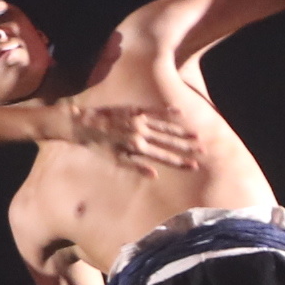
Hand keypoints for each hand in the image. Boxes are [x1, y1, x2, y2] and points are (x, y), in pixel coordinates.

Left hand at [65, 100, 201, 171]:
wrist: (80, 124)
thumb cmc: (97, 145)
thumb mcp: (114, 160)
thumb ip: (136, 166)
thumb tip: (156, 174)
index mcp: (136, 148)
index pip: (163, 157)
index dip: (179, 162)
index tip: (194, 166)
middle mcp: (140, 135)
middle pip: (168, 142)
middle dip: (186, 147)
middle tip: (204, 150)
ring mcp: (138, 121)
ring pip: (165, 127)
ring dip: (181, 132)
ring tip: (197, 135)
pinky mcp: (133, 110)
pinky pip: (153, 111)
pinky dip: (166, 112)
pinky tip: (179, 113)